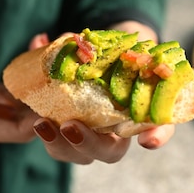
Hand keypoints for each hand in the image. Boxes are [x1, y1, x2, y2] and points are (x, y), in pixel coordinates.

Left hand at [28, 21, 174, 164]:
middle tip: (71, 126)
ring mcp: (91, 137)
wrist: (96, 61)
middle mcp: (117, 132)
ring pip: (78, 154)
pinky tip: (36, 122)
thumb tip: (63, 38)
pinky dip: (46, 135)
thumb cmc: (116, 55)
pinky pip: (57, 144)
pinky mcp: (67, 135)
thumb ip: (99, 46)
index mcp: (140, 111)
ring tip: (41, 124)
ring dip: (59, 144)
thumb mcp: (115, 46)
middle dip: (88, 143)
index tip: (147, 140)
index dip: (157, 135)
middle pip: (108, 152)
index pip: (157, 128)